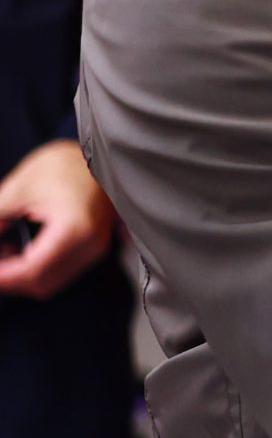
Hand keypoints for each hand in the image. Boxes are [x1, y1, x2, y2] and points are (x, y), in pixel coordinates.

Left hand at [0, 139, 118, 299]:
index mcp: (75, 228)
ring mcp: (96, 248)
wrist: (95, 153)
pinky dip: (37, 269)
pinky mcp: (95, 248)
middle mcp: (91, 244)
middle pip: (41, 284)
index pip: (31, 271)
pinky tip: (20, 250)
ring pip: (51, 283)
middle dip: (9, 279)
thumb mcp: (15, 192)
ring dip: (22, 276)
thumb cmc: (59, 165)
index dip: (2, 276)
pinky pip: (61, 272)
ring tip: (4, 251)